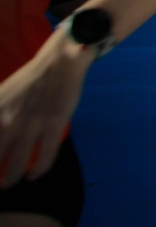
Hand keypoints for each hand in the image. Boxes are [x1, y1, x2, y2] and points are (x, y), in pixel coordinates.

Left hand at [0, 31, 93, 187]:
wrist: (60, 63)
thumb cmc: (28, 79)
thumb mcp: (0, 96)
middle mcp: (9, 122)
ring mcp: (32, 125)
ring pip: (18, 163)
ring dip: (11, 177)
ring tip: (9, 183)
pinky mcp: (54, 125)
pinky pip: (44, 157)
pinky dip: (38, 171)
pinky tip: (33, 175)